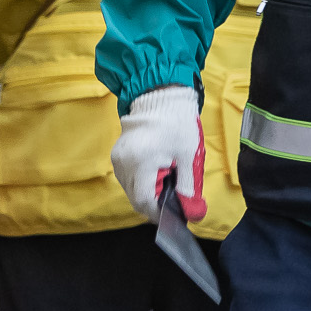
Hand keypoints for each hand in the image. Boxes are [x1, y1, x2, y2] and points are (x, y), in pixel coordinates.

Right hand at [110, 87, 205, 223]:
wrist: (160, 96)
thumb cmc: (178, 124)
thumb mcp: (189, 156)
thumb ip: (189, 188)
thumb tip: (193, 214)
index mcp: (141, 162)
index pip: (143, 201)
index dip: (160, 213)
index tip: (176, 213)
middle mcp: (123, 163)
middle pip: (136, 198)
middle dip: (156, 203)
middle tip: (176, 195)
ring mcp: (117, 159)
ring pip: (131, 190)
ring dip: (149, 192)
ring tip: (168, 177)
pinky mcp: (116, 155)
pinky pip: (128, 178)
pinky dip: (142, 181)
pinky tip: (158, 170)